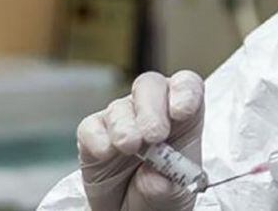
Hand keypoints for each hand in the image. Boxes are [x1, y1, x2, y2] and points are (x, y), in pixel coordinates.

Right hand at [77, 71, 204, 210]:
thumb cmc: (163, 192)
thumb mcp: (178, 192)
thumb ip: (171, 183)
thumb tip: (153, 178)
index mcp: (183, 115)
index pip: (187, 86)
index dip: (185, 92)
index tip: (183, 111)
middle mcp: (152, 109)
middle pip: (150, 86)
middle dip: (152, 109)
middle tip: (155, 135)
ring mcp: (121, 119)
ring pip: (120, 106)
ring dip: (125, 126)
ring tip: (130, 148)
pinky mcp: (93, 135)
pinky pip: (91, 127)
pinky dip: (97, 138)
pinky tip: (106, 153)